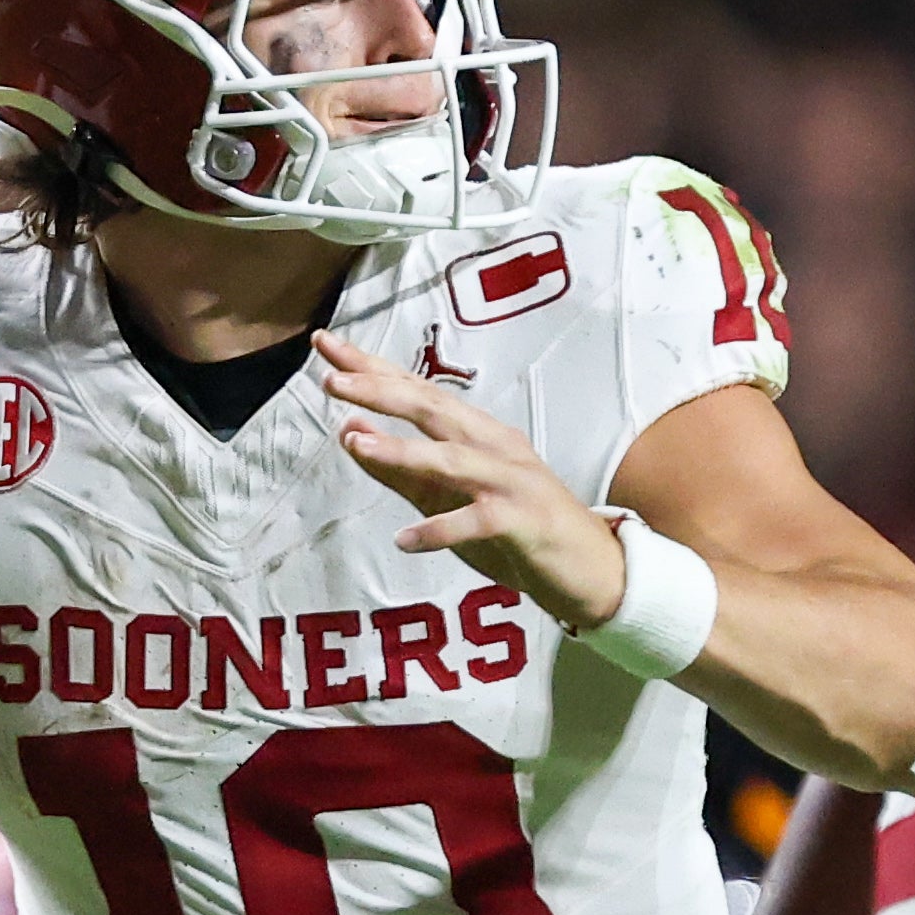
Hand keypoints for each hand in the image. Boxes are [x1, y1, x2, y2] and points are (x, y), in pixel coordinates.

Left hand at [316, 330, 626, 629]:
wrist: (589, 568)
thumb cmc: (514, 528)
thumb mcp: (445, 496)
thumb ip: (399, 469)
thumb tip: (348, 433)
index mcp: (475, 432)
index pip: (416, 390)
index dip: (371, 368)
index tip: (325, 345)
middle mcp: (494, 445)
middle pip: (433, 409)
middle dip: (382, 392)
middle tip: (332, 380)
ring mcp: (511, 481)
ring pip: (453, 458)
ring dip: (403, 450)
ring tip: (357, 443)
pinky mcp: (524, 521)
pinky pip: (477, 520)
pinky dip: (441, 529)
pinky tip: (405, 540)